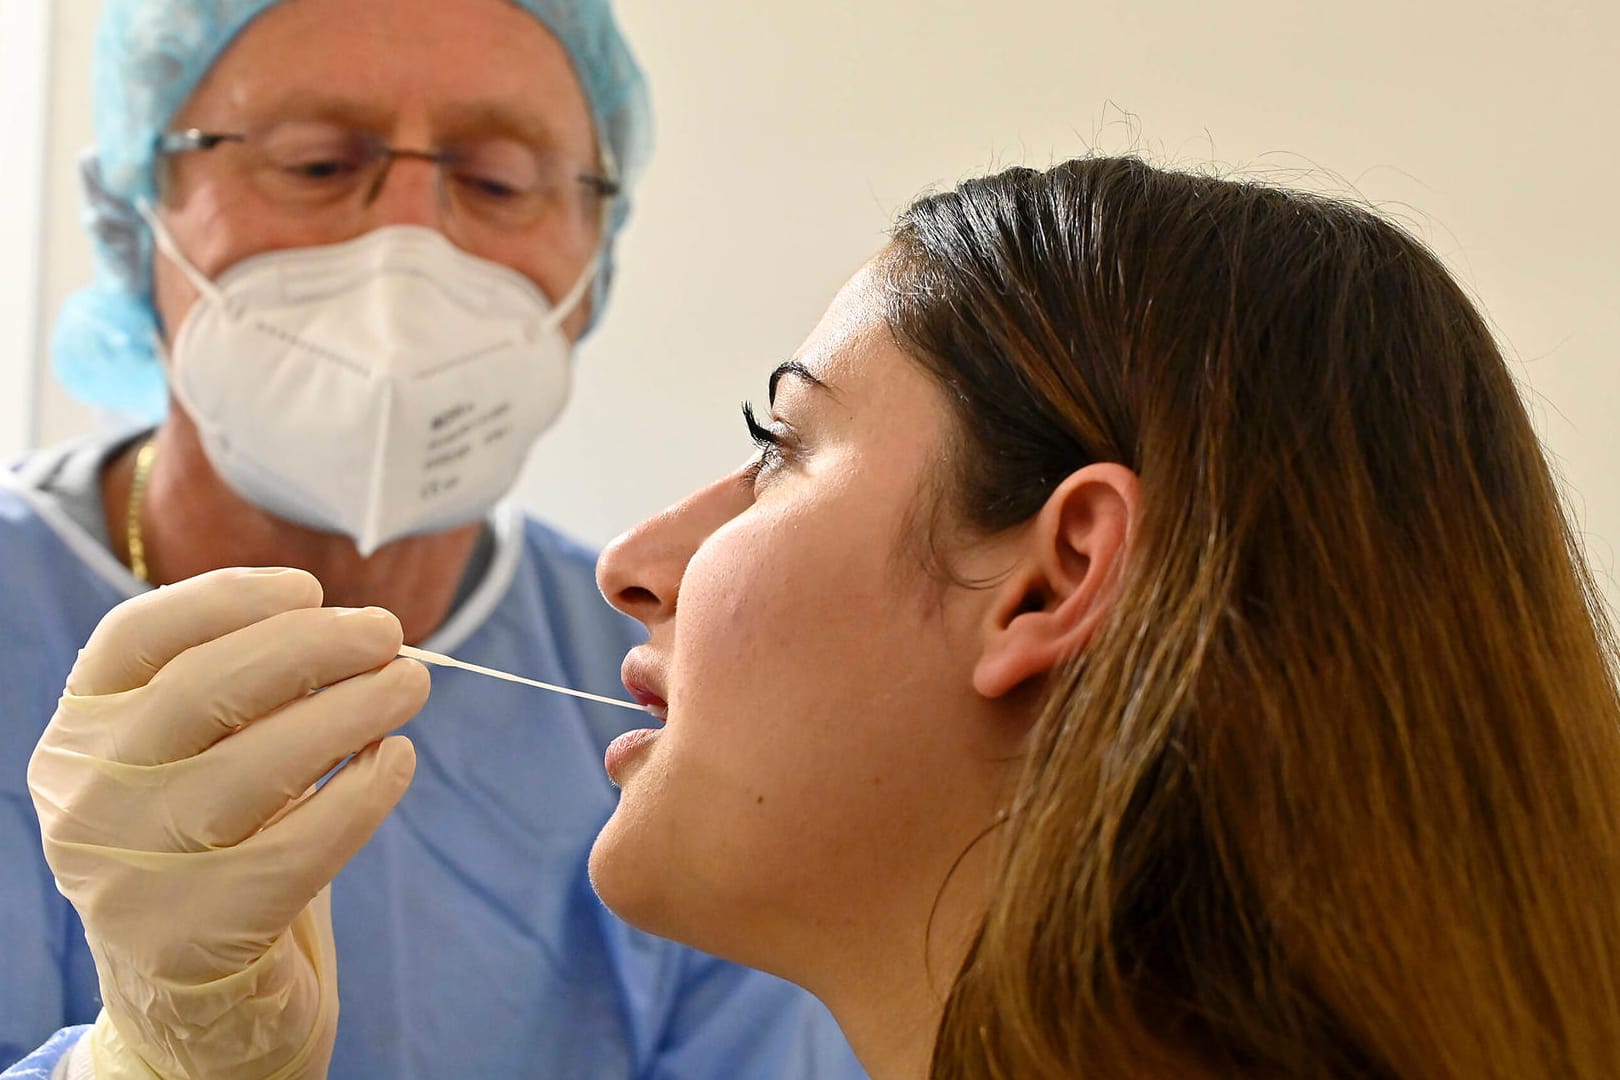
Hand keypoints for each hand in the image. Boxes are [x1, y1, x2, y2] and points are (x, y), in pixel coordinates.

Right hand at [28, 567, 427, 1078]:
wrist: (197, 1000)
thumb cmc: (214, 848)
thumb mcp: (196, 761)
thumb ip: (241, 694)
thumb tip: (349, 626)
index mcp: (78, 736)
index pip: (135, 638)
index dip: (228, 598)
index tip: (311, 587)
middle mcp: (88, 799)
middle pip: (204, 689)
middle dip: (313, 646)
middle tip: (390, 634)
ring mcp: (133, 871)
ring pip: (257, 763)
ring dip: (353, 709)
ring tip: (411, 684)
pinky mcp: (196, 934)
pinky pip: (303, 844)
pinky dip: (364, 792)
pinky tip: (397, 760)